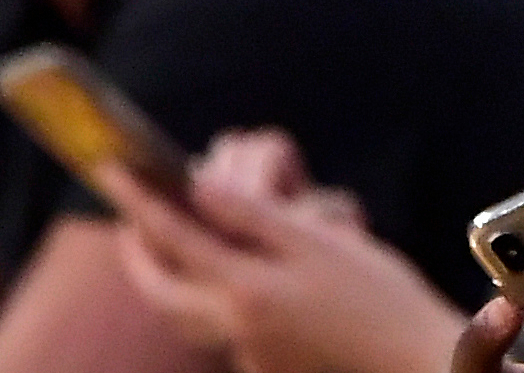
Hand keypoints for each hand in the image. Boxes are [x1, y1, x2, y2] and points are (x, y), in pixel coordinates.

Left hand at [104, 129, 466, 372]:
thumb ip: (255, 216)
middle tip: (131, 218)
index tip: (112, 170)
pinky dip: (205, 297)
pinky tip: (231, 278)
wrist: (411, 358)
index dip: (139, 201)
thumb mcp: (321, 242)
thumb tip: (200, 189)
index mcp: (246, 289)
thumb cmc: (378, 295)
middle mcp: (234, 325)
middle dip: (137, 254)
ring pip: (180, 313)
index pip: (175, 238)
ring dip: (164, 278)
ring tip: (169, 245)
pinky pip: (214, 327)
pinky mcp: (265, 360)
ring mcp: (247, 349)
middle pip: (160, 292)